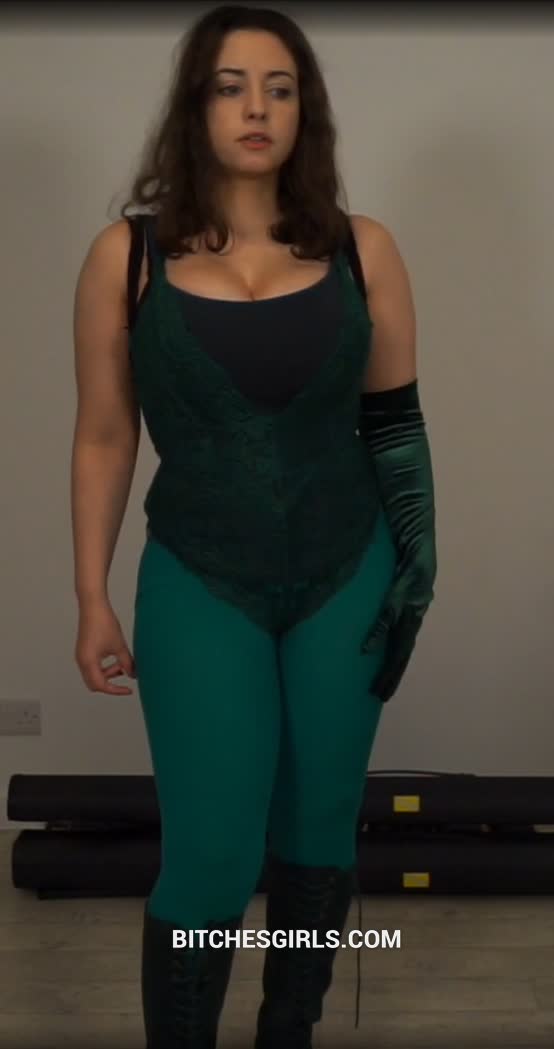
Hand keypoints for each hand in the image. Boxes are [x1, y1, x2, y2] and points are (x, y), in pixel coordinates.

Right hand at [75, 598, 135, 694]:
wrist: (93, 606)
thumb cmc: (104, 622)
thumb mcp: (119, 646)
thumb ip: (127, 663)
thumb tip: (132, 675)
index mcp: (89, 662)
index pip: (101, 685)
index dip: (116, 690)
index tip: (128, 690)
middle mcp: (81, 661)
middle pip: (94, 684)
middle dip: (110, 682)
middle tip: (124, 672)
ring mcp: (81, 656)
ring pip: (93, 675)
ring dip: (108, 673)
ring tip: (122, 662)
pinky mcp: (83, 650)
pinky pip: (92, 666)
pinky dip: (103, 666)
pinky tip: (115, 657)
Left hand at [361, 548, 433, 702]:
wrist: (417, 538)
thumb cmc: (409, 562)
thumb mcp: (398, 590)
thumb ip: (386, 617)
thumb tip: (368, 649)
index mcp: (414, 617)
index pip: (400, 654)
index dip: (391, 675)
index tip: (380, 694)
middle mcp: (414, 617)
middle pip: (401, 653)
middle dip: (391, 675)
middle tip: (379, 696)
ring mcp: (411, 610)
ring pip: (400, 643)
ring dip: (391, 662)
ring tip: (381, 680)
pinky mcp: (404, 602)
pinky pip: (396, 629)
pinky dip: (390, 644)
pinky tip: (381, 649)